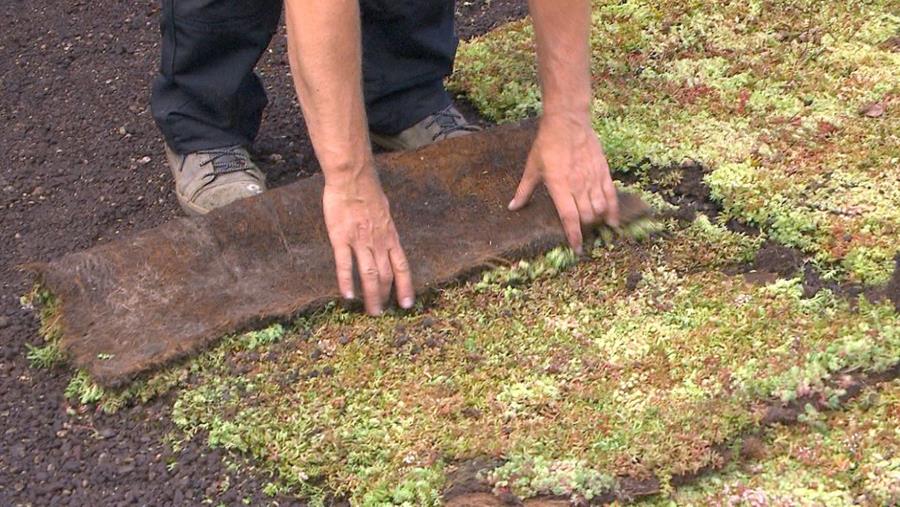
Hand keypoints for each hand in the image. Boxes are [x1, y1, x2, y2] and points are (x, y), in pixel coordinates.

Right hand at [323, 166, 413, 314]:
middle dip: (385, 297)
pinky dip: (346, 281)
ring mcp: (360, 241)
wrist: (352, 178)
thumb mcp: (385, 212)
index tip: (408, 304)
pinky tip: (348, 296)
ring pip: (369, 275)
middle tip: (382, 314)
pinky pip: (345, 264)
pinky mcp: (341, 238)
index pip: (402, 266)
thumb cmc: (367, 191)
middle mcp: (378, 242)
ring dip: (371, 296)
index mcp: (390, 236)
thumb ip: (385, 230)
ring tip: (371, 311)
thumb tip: (387, 239)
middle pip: (385, 276)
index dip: (406, 287)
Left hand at [508, 114, 619, 253]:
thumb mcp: (532, 169)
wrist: (568, 123)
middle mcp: (578, 186)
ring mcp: (592, 179)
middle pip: (587, 217)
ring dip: (597, 222)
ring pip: (600, 209)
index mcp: (559, 186)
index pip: (569, 218)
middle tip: (582, 236)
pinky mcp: (603, 172)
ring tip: (594, 228)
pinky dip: (613, 211)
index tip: (577, 249)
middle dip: (585, 230)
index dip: (574, 236)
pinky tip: (612, 222)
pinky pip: (611, 196)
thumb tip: (512, 208)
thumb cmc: (547, 145)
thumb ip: (524, 191)